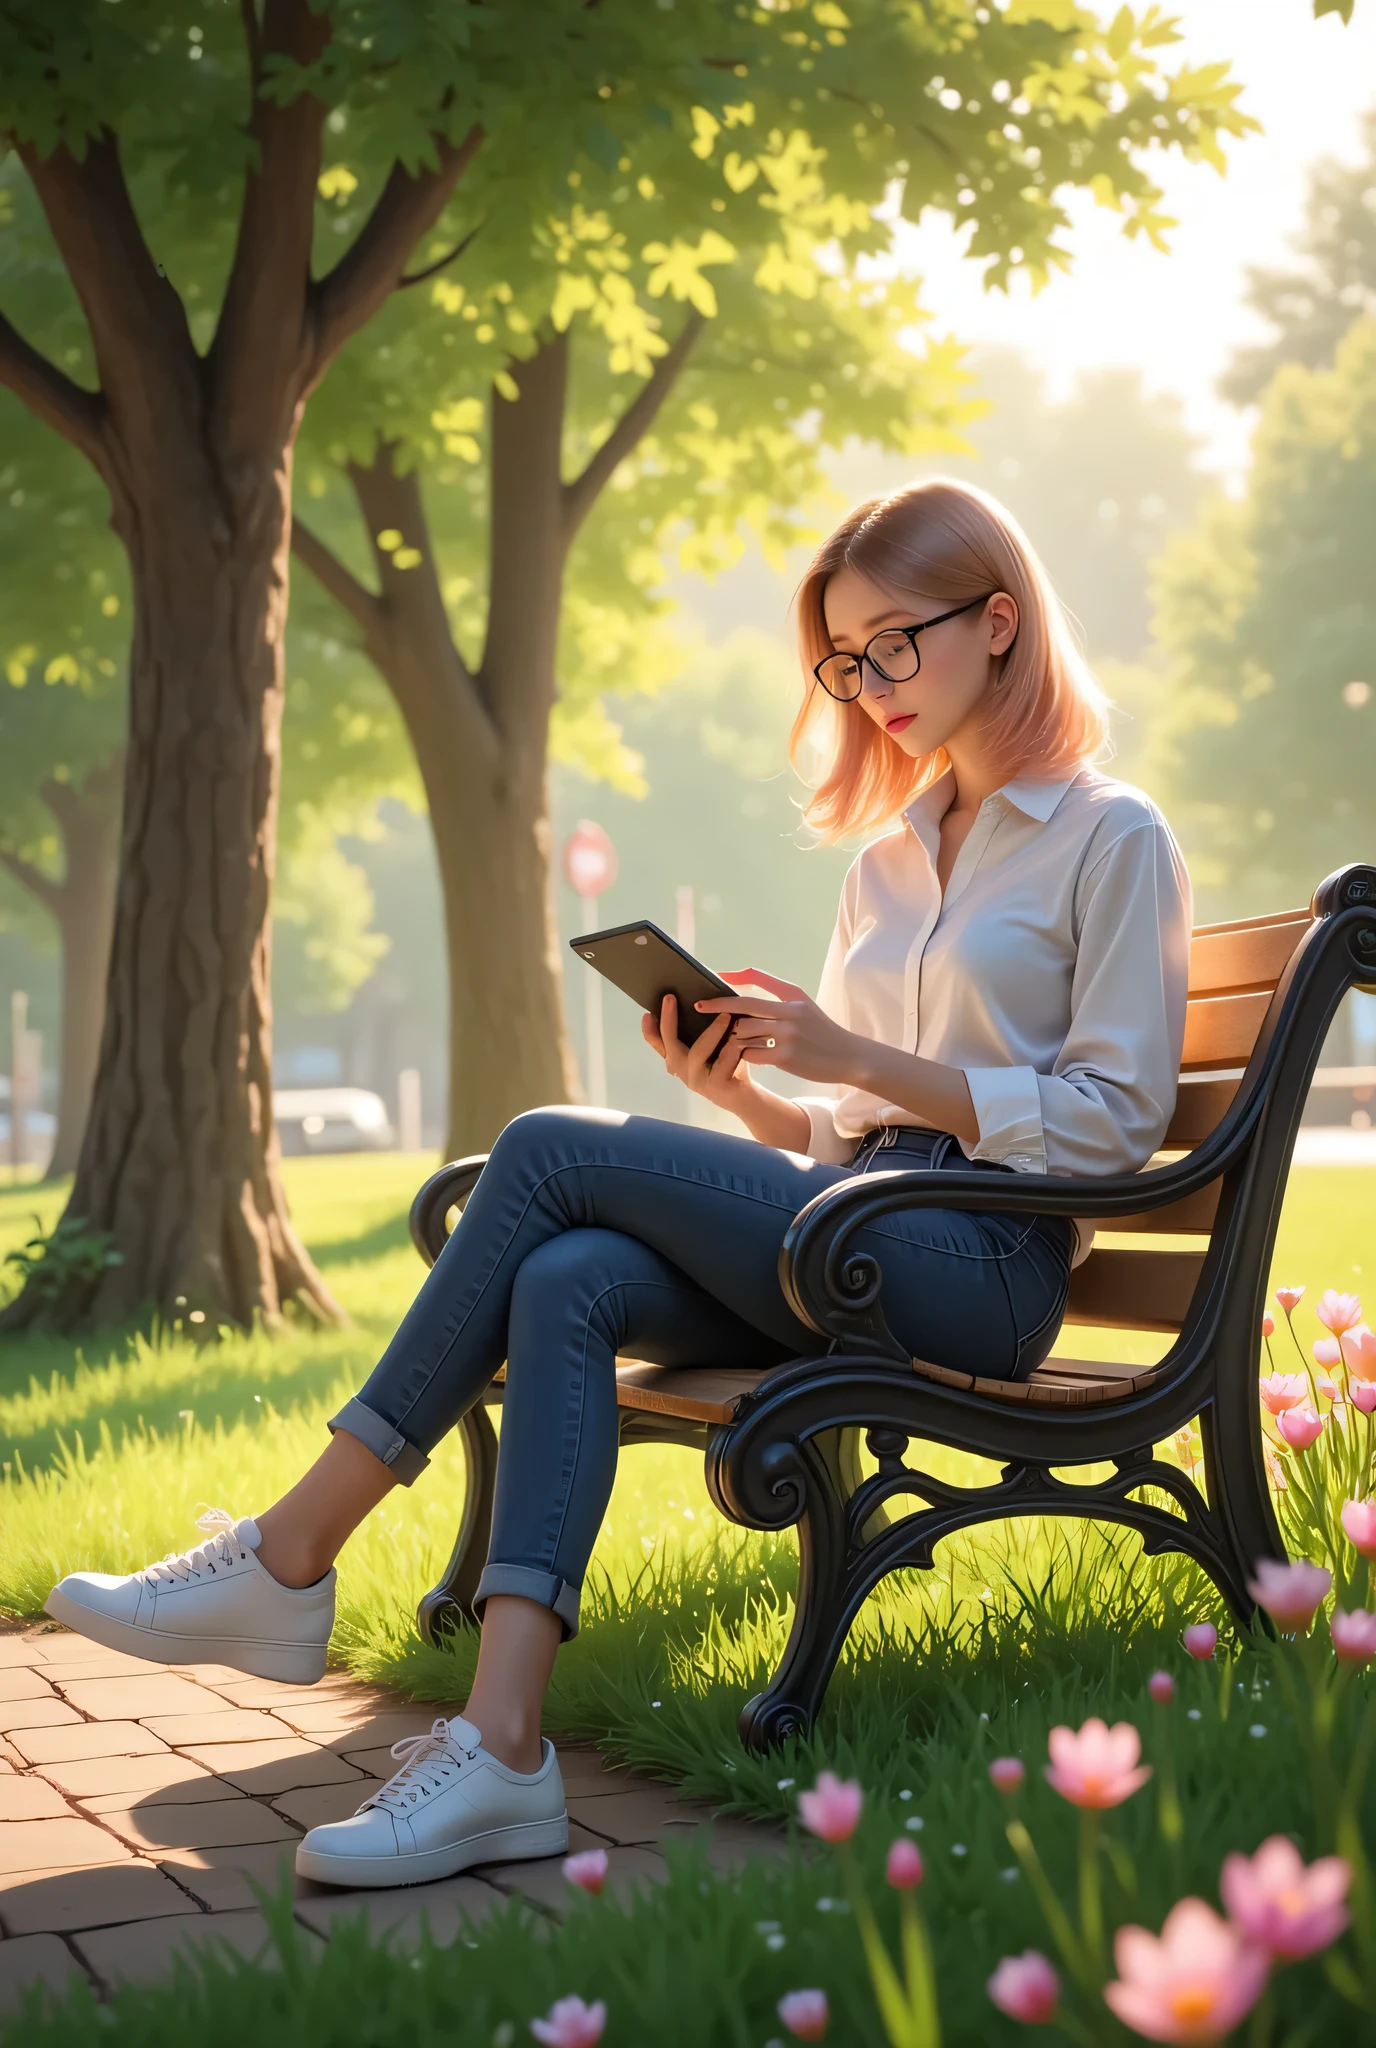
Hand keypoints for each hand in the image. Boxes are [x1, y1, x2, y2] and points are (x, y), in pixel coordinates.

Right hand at [641, 992, 759, 1114]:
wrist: (743, 1095)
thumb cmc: (728, 1066)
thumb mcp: (711, 1047)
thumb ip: (700, 1032)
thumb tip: (700, 1002)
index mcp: (678, 1059)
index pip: (658, 1044)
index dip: (649, 1030)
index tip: (647, 1013)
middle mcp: (682, 1070)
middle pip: (670, 1044)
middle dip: (669, 1020)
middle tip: (670, 998)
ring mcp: (696, 1079)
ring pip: (699, 1051)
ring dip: (713, 1032)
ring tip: (725, 1016)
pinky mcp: (714, 1085)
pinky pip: (723, 1062)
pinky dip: (732, 1048)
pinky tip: (740, 1039)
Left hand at [693, 969, 857, 1082]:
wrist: (849, 1056)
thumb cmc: (821, 1031)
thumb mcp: (804, 1006)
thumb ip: (778, 997)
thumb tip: (744, 994)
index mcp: (793, 996)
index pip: (758, 977)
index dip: (734, 976)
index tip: (715, 976)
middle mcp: (789, 1012)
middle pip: (743, 1005)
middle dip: (717, 1006)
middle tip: (698, 1006)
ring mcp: (787, 1035)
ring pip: (744, 1031)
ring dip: (734, 1036)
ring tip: (730, 1040)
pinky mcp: (785, 1057)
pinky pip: (751, 1053)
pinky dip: (744, 1054)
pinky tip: (745, 1056)